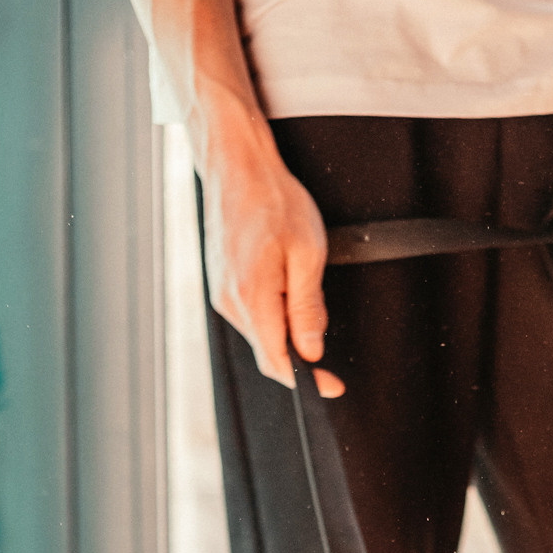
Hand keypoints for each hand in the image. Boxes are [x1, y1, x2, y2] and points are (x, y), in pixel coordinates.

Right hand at [196, 100, 344, 396]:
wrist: (236, 166)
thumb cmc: (273, 200)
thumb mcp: (307, 254)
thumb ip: (308, 308)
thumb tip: (312, 350)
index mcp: (253, 298)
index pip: (279, 362)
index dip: (307, 380)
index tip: (330, 386)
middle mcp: (231, 302)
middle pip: (269, 352)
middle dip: (299, 355)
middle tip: (327, 344)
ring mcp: (222, 295)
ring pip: (261, 334)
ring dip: (286, 329)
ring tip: (300, 283)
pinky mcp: (221, 285)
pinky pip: (252, 315)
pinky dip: (273, 313)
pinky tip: (283, 282)